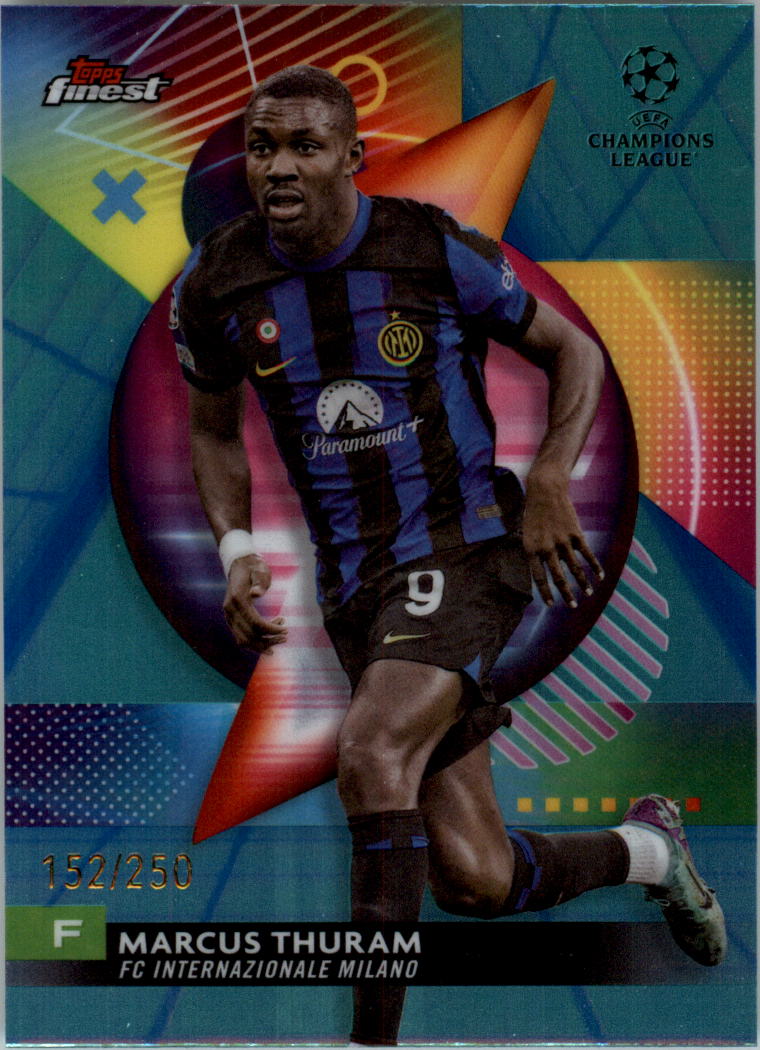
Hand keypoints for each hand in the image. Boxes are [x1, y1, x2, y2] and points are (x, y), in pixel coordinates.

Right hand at [222, 554, 287, 652]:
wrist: (239, 565)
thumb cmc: (254, 568)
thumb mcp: (260, 571)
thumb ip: (259, 581)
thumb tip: (255, 593)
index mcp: (237, 599)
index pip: (255, 623)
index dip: (271, 629)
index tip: (285, 628)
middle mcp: (230, 610)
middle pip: (249, 636)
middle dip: (268, 640)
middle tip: (285, 636)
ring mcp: (228, 616)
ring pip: (243, 641)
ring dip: (261, 645)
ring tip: (279, 639)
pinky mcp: (231, 619)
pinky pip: (241, 637)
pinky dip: (254, 642)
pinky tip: (268, 640)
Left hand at [523, 471, 603, 607]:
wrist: (545, 491)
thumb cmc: (534, 514)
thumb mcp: (527, 534)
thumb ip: (536, 553)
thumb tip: (547, 572)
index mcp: (531, 550)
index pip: (539, 578)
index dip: (545, 592)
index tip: (551, 605)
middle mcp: (547, 548)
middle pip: (558, 577)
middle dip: (566, 593)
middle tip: (572, 606)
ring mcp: (562, 541)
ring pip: (575, 568)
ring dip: (583, 583)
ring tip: (588, 594)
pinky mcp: (575, 533)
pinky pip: (586, 554)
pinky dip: (594, 566)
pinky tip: (600, 576)